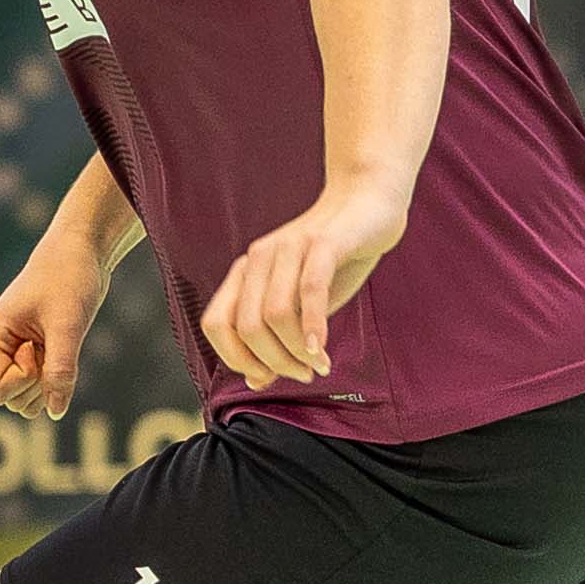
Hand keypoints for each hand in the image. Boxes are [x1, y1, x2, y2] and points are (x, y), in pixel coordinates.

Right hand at [0, 240, 107, 420]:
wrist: (80, 253)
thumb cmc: (68, 279)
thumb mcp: (68, 325)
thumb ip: (60, 369)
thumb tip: (55, 411)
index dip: (26, 379)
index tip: (38, 346)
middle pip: (14, 402)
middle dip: (39, 383)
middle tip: (52, 344)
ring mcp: (12, 356)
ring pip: (26, 401)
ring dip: (49, 384)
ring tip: (57, 345)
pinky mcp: (31, 357)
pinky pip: (40, 390)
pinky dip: (56, 380)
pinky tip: (61, 350)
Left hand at [196, 181, 407, 387]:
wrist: (368, 202)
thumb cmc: (336, 259)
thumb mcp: (302, 304)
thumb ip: (279, 337)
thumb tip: (257, 381)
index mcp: (246, 272)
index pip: (216, 324)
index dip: (236, 358)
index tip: (267, 376)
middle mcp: (259, 258)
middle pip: (247, 327)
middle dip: (275, 362)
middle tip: (303, 374)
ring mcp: (289, 247)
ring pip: (275, 314)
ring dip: (296, 351)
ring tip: (318, 364)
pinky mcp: (322, 242)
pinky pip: (309, 290)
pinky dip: (313, 327)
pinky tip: (322, 348)